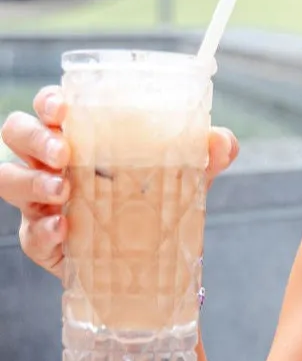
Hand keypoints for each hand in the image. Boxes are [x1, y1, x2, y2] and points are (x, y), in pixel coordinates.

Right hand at [0, 85, 239, 276]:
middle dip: (34, 137)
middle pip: (17, 133)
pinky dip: (43, 229)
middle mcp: (52, 162)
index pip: (51, 106)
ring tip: (63, 189)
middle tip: (64, 151)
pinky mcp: (44, 239)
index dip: (49, 101)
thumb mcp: (189, 173)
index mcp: (82, 134)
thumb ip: (207, 153)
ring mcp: (42, 200)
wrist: (156, 259)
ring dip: (30, 180)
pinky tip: (64, 228)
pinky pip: (29, 232)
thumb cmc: (160, 197)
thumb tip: (221, 140)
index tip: (63, 107)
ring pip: (9, 179)